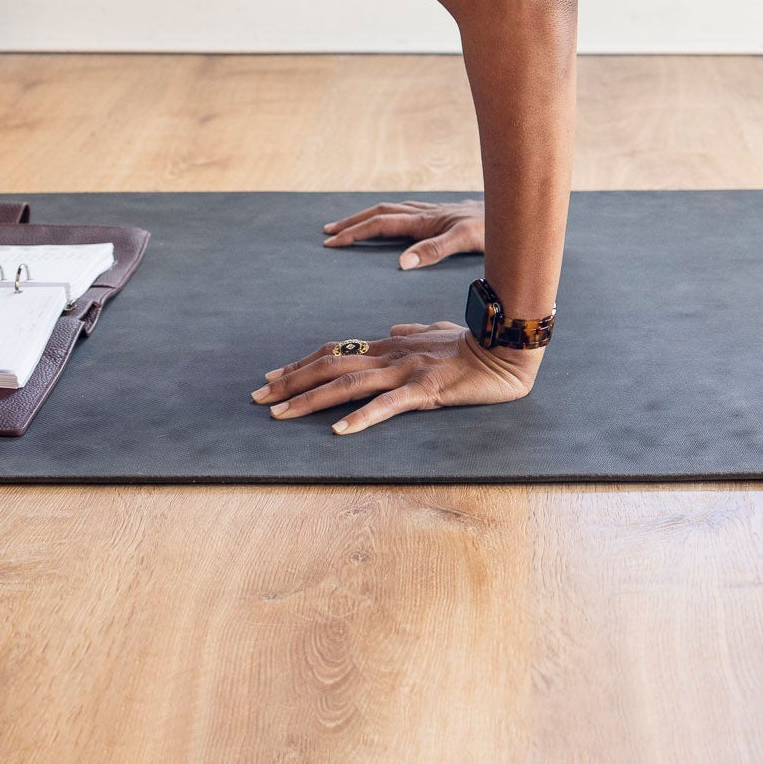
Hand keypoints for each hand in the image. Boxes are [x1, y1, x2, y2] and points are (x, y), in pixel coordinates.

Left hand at [251, 322, 538, 434]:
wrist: (505, 346)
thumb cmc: (474, 342)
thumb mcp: (437, 333)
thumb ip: (412, 332)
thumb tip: (390, 331)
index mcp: (390, 346)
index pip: (335, 352)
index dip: (301, 364)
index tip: (273, 376)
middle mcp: (390, 355)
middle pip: (329, 366)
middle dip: (290, 382)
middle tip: (257, 397)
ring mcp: (405, 372)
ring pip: (347, 384)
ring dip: (309, 400)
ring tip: (279, 414)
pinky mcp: (425, 391)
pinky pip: (388, 406)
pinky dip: (361, 418)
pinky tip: (339, 432)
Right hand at [322, 198, 485, 269]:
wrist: (513, 209)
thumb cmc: (492, 228)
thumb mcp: (465, 240)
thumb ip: (434, 251)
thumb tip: (400, 263)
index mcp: (424, 220)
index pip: (379, 224)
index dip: (354, 233)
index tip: (331, 242)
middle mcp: (424, 213)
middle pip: (379, 213)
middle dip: (352, 223)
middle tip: (327, 233)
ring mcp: (431, 213)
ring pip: (390, 211)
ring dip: (366, 218)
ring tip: (348, 226)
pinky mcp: (440, 216)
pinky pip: (404, 213)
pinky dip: (386, 217)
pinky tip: (388, 222)